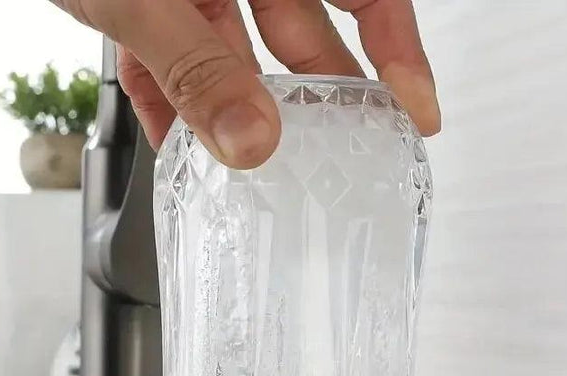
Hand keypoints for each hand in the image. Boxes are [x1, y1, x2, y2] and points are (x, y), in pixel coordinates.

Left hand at [52, 0, 439, 168]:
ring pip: (236, 53)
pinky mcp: (150, 1)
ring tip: (257, 168)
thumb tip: (253, 144)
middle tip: (338, 157)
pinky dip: (172, 102)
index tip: (417, 109)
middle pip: (304, 31)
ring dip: (240, 112)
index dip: (399, 47)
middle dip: (319, 98)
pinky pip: (172, 58)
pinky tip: (178, 146)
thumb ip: (198, 67)